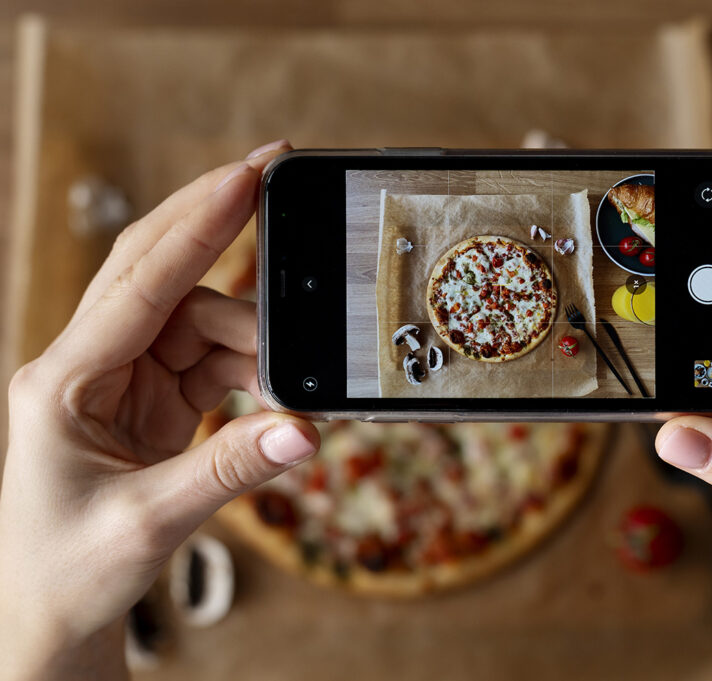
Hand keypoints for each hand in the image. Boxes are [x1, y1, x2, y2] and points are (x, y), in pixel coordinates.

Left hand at [0, 140, 320, 679]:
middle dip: (215, 219)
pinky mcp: (151, 398)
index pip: (139, 282)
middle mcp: (88, 363)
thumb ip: (231, 470)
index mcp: (62, 380)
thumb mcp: (149, 523)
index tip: (249, 176)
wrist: (50, 615)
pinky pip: (212, 357)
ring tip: (292, 377)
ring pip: (199, 317)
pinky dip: (253, 367)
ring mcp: (121, 378)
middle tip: (275, 171)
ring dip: (254, 338)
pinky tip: (278, 385)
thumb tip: (305, 430)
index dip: (199, 226)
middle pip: (157, 266)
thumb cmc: (68, 571)